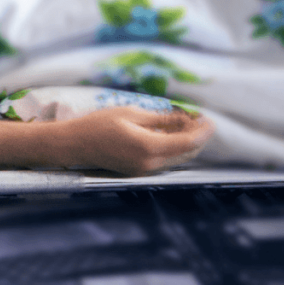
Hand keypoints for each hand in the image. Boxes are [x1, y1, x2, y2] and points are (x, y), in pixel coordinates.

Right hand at [60, 107, 214, 175]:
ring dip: (185, 142)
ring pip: (176, 158)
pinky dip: (172, 147)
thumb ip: (160, 119)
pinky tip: (168, 133)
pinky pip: (164, 160)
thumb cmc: (99, 124)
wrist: (74, 145)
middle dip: (196, 136)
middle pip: (186, 153)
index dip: (203, 131)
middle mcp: (150, 163)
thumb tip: (184, 119)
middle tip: (197, 119)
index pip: (188, 142)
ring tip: (184, 124)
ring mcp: (144, 170)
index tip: (209, 119)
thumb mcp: (131, 114)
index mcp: (149, 147)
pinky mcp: (138, 170)